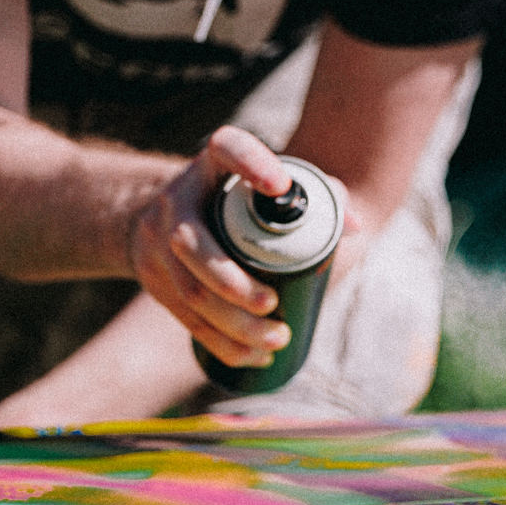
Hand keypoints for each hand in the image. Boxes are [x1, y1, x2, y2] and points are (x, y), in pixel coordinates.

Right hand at [128, 126, 298, 367]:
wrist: (165, 211)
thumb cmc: (237, 197)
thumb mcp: (266, 182)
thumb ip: (315, 194)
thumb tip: (353, 226)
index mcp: (212, 163)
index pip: (227, 148)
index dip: (251, 163)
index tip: (281, 187)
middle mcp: (177, 198)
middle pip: (195, 244)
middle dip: (235, 284)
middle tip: (274, 307)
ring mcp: (157, 239)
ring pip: (189, 289)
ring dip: (232, 324)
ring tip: (275, 339)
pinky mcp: (152, 278)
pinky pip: (184, 316)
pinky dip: (219, 342)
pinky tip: (249, 356)